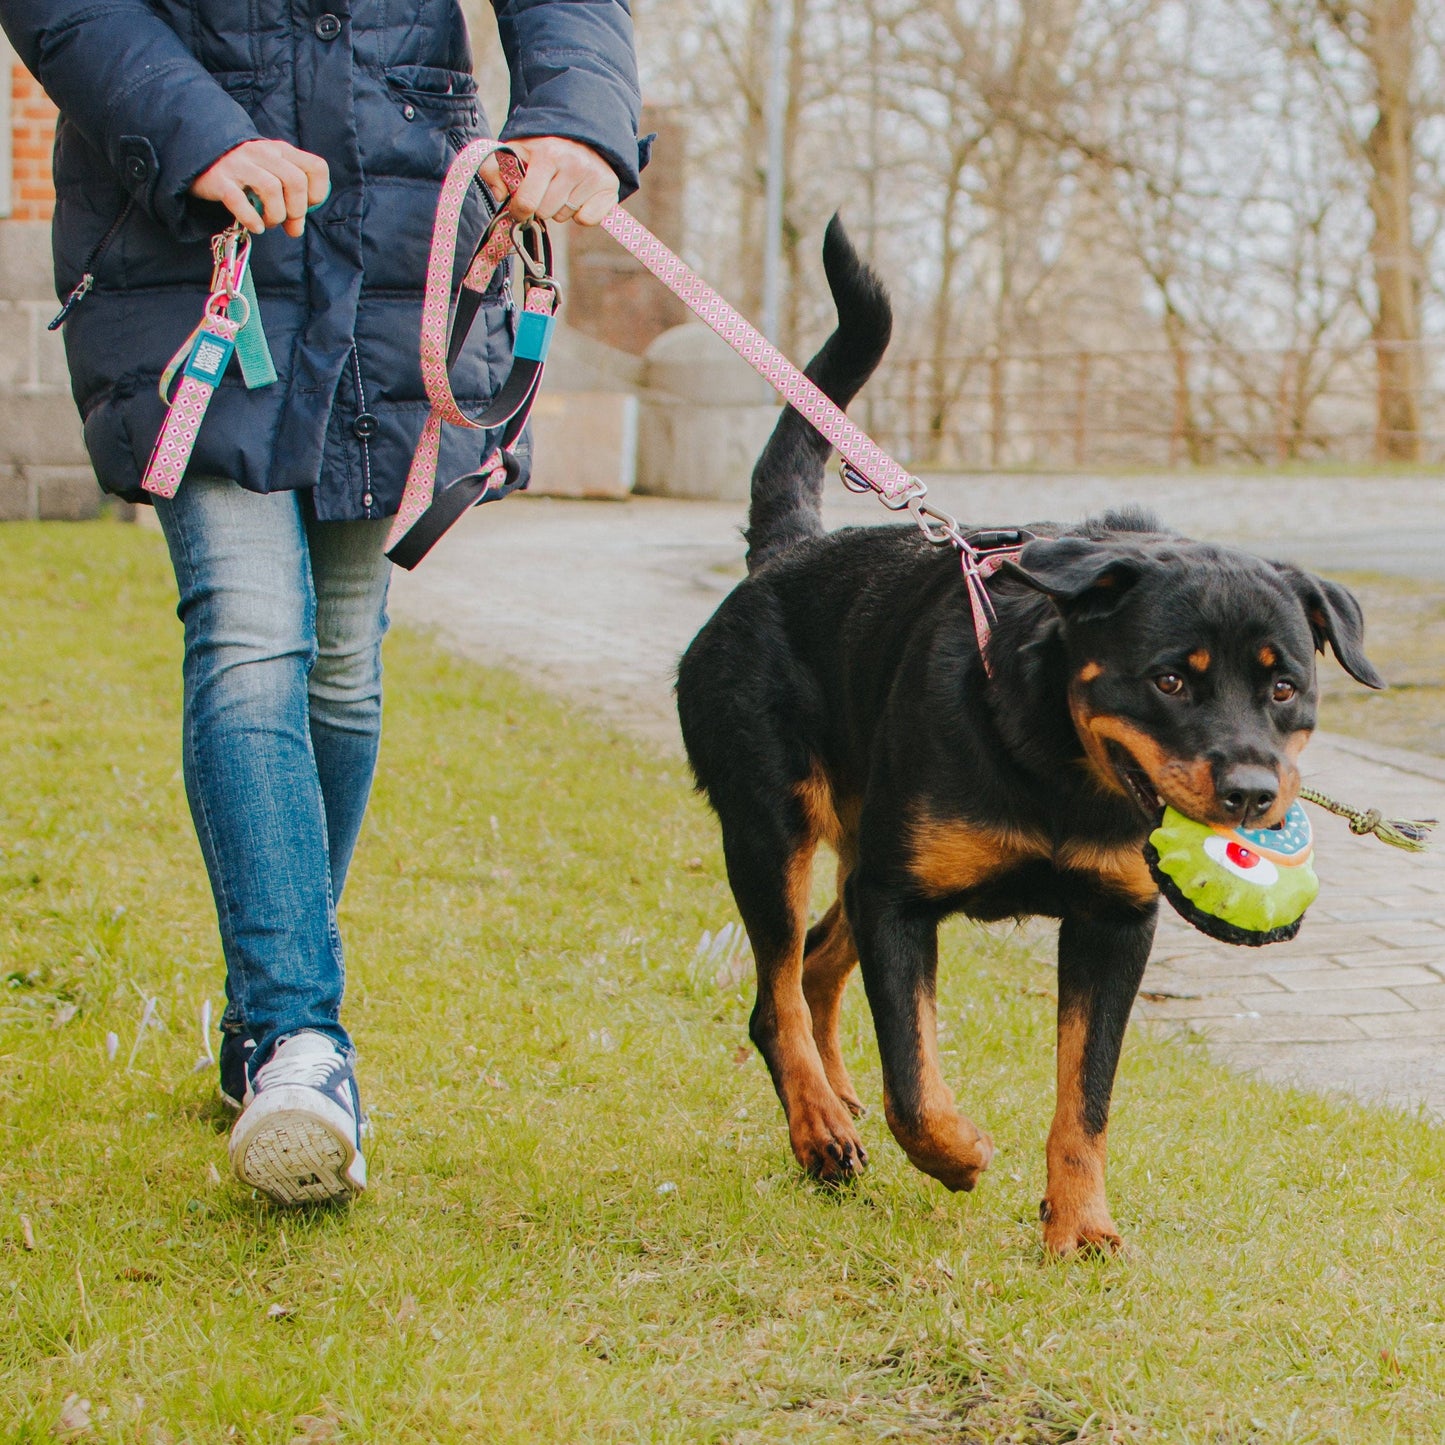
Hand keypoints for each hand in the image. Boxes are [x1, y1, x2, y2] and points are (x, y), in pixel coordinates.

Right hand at [190, 139, 330, 236]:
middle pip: (296, 181)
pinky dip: (251, 219)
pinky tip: (255, 226)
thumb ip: (291, 199)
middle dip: (297, 210)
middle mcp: (263, 153)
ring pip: (271, 189)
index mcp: (282, 151)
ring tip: (268, 222)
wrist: (204, 159)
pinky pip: (239, 201)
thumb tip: (297, 228)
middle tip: (287, 222)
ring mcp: (240, 164)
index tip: (306, 206)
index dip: (317, 192)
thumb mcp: (274, 175)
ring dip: (275, 215)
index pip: (316, 167)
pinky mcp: (220, 180)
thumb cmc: (248, 174)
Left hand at [480, 137, 618, 225]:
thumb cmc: (544, 147)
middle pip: (545, 212)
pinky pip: (587, 220)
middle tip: (545, 188)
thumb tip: (500, 194)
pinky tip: (579, 196)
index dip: (518, 210)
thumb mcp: (516, 150)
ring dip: (560, 208)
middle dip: (541, 206)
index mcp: (547, 154)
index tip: (519, 207)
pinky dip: (581, 215)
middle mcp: (573, 164)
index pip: (527, 201)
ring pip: (565, 216)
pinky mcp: (610, 187)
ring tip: (563, 187)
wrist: (582, 133)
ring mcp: (594, 176)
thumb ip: (494, 168)